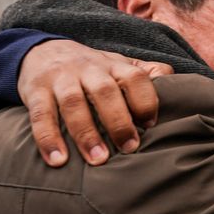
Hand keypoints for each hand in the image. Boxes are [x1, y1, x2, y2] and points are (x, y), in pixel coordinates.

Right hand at [18, 40, 172, 166]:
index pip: (135, 77)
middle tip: (130, 149)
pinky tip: (57, 161)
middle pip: (105, 91)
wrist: (42, 51)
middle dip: (119, 120)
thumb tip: (178, 88)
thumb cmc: (92, 70)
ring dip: (86, 133)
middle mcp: (88, 69)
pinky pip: (40, 114)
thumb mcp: (119, 66)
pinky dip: (48, 138)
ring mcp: (61, 79)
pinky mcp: (35, 91)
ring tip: (97, 161)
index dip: (146, 99)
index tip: (152, 125)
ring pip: (73, 103)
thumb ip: (147, 75)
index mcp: (113, 65)